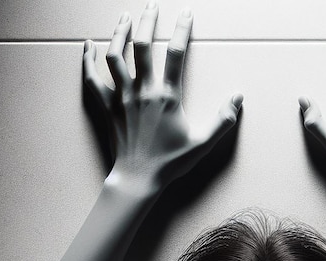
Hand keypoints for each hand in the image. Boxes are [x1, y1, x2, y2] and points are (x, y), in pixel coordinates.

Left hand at [83, 2, 242, 192]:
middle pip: (141, 45)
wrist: (138, 178)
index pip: (176, 53)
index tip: (186, 13)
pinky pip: (93, 79)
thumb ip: (222, 120)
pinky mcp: (108, 107)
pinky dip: (88, 60)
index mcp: (167, 96)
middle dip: (147, 21)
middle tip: (151, 5)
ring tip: (124, 17)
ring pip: (115, 55)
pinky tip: (86, 45)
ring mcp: (122, 97)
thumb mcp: (202, 143)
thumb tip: (238, 98)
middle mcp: (143, 90)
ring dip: (119, 32)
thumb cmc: (170, 162)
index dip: (182, 29)